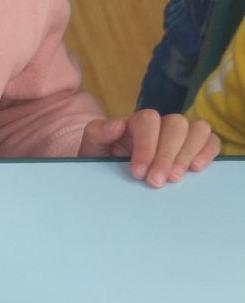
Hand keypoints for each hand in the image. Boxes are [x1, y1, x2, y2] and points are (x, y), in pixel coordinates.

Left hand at [78, 110, 219, 184]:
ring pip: (197, 129)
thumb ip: (98, 134)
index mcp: (136, 123)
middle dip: (166, 154)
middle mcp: (161, 125)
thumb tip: (116, 125)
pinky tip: (196, 169)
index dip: (146, 145)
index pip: (148, 120)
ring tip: (175, 179)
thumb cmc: (103, 163)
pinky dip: (208, 152)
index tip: (138, 172)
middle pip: (175, 124)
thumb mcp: (92, 150)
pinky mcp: (195, 148)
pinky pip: (211, 141)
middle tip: (156, 182)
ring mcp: (181, 136)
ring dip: (188, 153)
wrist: (111, 181)